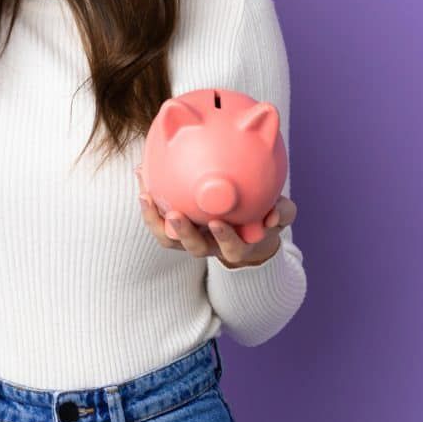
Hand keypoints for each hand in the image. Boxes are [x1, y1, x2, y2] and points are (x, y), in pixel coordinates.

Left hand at [134, 165, 296, 266]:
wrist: (245, 229)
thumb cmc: (263, 218)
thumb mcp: (278, 215)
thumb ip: (281, 212)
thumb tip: (273, 215)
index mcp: (236, 244)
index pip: (231, 248)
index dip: (223, 239)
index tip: (217, 223)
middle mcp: (210, 245)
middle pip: (193, 247)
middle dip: (184, 233)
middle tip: (176, 214)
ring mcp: (190, 238)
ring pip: (169, 238)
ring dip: (155, 219)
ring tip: (146, 195)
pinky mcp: (174, 227)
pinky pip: (157, 220)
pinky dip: (148, 202)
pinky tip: (141, 173)